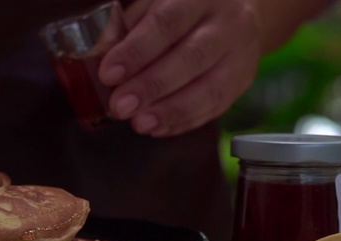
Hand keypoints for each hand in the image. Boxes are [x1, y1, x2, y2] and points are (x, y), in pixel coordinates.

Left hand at [99, 0, 260, 136]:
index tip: (109, 74)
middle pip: (191, 58)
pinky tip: (159, 127)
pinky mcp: (243, 81)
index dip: (137, 51)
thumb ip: (127, 28)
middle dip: (152, 86)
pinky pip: (215, 107)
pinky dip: (184, 121)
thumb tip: (97, 57)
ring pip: (209, 89)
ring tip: (140, 124)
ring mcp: (241, 54)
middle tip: (121, 106)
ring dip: (170, 111)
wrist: (239, 11)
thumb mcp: (155, 3)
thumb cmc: (186, 7)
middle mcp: (228, 22)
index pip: (167, 24)